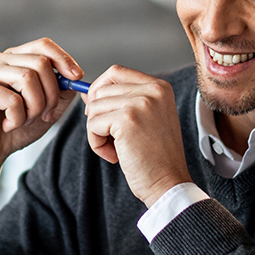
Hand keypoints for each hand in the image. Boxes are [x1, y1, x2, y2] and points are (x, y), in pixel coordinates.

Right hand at [0, 38, 82, 184]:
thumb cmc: (15, 130)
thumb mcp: (47, 110)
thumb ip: (61, 92)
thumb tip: (74, 77)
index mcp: (16, 59)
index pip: (43, 45)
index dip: (63, 59)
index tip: (77, 78)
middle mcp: (0, 60)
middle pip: (41, 62)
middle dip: (51, 94)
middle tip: (44, 116)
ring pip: (28, 78)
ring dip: (34, 108)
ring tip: (24, 121)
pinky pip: (12, 100)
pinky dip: (17, 119)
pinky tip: (8, 125)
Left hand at [83, 66, 191, 206]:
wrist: (168, 183)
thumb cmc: (155, 157)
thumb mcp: (145, 119)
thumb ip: (121, 102)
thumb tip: (86, 93)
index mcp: (159, 87)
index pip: (116, 72)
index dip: (99, 89)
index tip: (100, 113)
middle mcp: (152, 90)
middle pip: (101, 90)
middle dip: (97, 116)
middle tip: (111, 139)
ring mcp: (140, 102)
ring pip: (94, 108)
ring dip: (97, 132)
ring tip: (116, 149)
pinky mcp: (127, 119)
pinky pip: (93, 125)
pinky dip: (96, 143)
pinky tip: (114, 156)